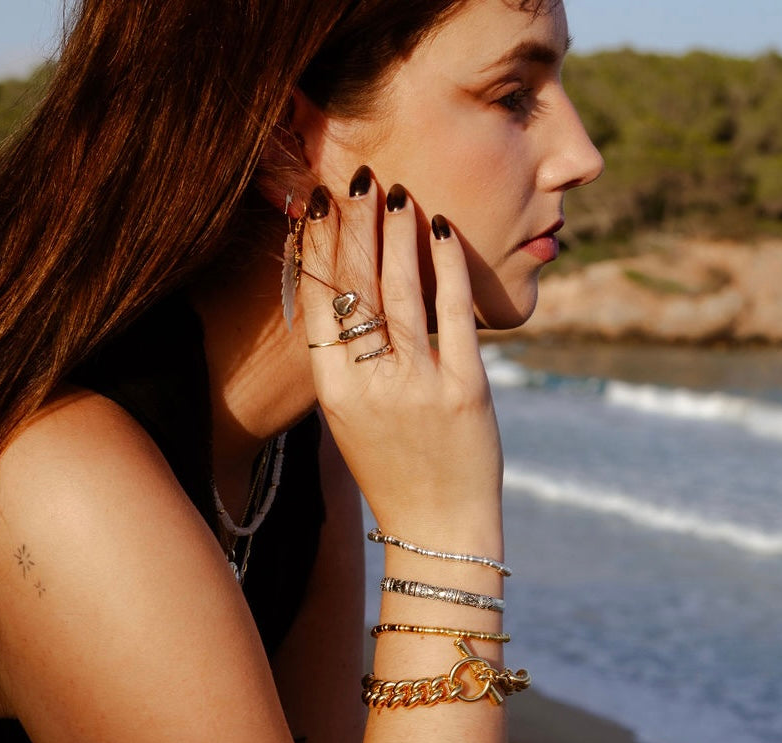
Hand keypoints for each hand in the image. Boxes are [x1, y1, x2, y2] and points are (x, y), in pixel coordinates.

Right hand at [299, 175, 502, 548]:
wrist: (437, 526)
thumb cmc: (392, 468)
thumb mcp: (350, 417)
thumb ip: (344, 359)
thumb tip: (342, 290)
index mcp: (332, 391)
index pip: (317, 301)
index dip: (315, 246)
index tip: (317, 203)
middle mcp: (369, 384)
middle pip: (356, 286)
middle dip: (354, 224)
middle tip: (356, 179)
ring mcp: (419, 385)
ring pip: (401, 289)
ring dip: (396, 234)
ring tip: (393, 193)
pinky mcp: (466, 387)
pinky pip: (454, 312)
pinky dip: (449, 265)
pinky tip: (442, 230)